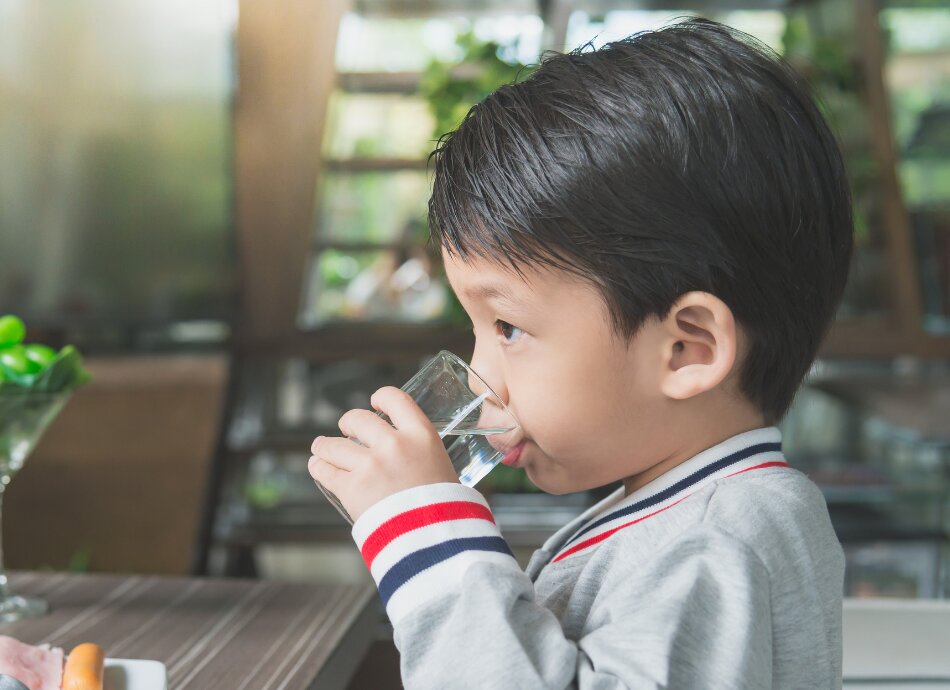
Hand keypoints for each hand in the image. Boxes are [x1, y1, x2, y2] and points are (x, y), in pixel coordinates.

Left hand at [308, 386, 458, 521]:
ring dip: (323, 446)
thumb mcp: (441, 467)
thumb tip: (402, 451)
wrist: (436, 540)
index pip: (395, 398)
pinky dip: (318, 466)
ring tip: (320, 449)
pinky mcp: (352, 488)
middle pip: (358, 419)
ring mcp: (371, 465)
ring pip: (333, 445)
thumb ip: (419, 453)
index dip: (381, 397)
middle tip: (346, 430)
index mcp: (421, 435)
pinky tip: (317, 465)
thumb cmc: (444, 509)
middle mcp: (394, 444)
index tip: (374, 403)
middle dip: (348, 423)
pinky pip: (325, 470)